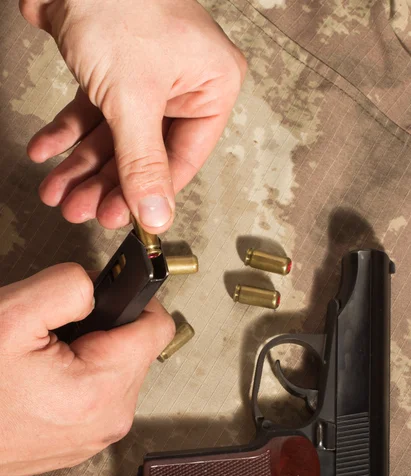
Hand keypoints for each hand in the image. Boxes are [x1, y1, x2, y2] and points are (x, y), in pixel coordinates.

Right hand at [0, 263, 173, 475]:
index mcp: (102, 390)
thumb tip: (97, 284)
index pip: (157, 328)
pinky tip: (43, 376)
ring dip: (89, 351)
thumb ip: (68, 286)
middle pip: (135, 348)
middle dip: (102, 327)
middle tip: (56, 330)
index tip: (110, 291)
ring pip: (116, 369)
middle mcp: (109, 419)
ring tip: (43, 356)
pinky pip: (97, 392)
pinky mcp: (81, 439)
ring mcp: (96, 434)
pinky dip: (79, 375)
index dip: (135, 298)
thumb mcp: (12, 316)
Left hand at [20, 0, 246, 232]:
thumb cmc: (118, 0)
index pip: (183, 159)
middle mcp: (182, 86)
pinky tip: (48, 151)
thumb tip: (157, 213)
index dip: (149, 194)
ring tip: (60, 191)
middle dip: (106, 185)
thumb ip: (143, 162)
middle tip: (84, 209)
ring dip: (82, 167)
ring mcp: (145, 80)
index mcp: (211, 87)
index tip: (123, 219)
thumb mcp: (134, 98)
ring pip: (114, 140)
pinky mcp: (111, 72)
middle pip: (143, 154)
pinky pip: (92, 115)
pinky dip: (67, 133)